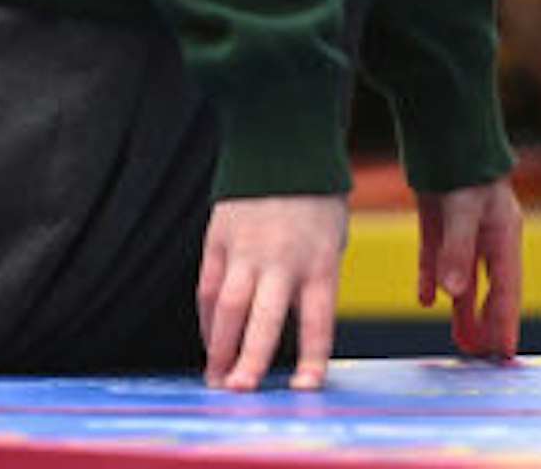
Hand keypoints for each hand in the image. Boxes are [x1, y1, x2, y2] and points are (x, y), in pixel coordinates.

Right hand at [199, 191, 348, 390]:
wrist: (283, 149)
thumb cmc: (316, 206)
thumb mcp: (331, 243)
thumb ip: (314, 287)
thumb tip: (290, 337)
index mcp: (320, 263)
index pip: (318, 321)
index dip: (312, 358)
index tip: (304, 388)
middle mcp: (282, 260)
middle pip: (263, 318)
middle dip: (251, 358)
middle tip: (240, 391)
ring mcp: (246, 249)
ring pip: (228, 306)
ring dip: (220, 347)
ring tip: (217, 379)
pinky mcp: (219, 240)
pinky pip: (210, 287)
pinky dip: (209, 319)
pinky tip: (212, 342)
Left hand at [414, 177, 524, 360]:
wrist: (446, 124)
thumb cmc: (464, 165)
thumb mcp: (461, 210)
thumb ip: (457, 251)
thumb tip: (453, 295)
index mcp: (504, 233)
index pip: (506, 289)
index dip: (504, 322)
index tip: (505, 354)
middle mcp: (488, 234)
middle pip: (489, 287)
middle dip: (486, 322)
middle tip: (481, 357)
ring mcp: (464, 227)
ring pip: (464, 277)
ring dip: (462, 309)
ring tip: (460, 341)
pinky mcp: (439, 218)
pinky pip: (437, 257)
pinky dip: (432, 279)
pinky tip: (425, 301)